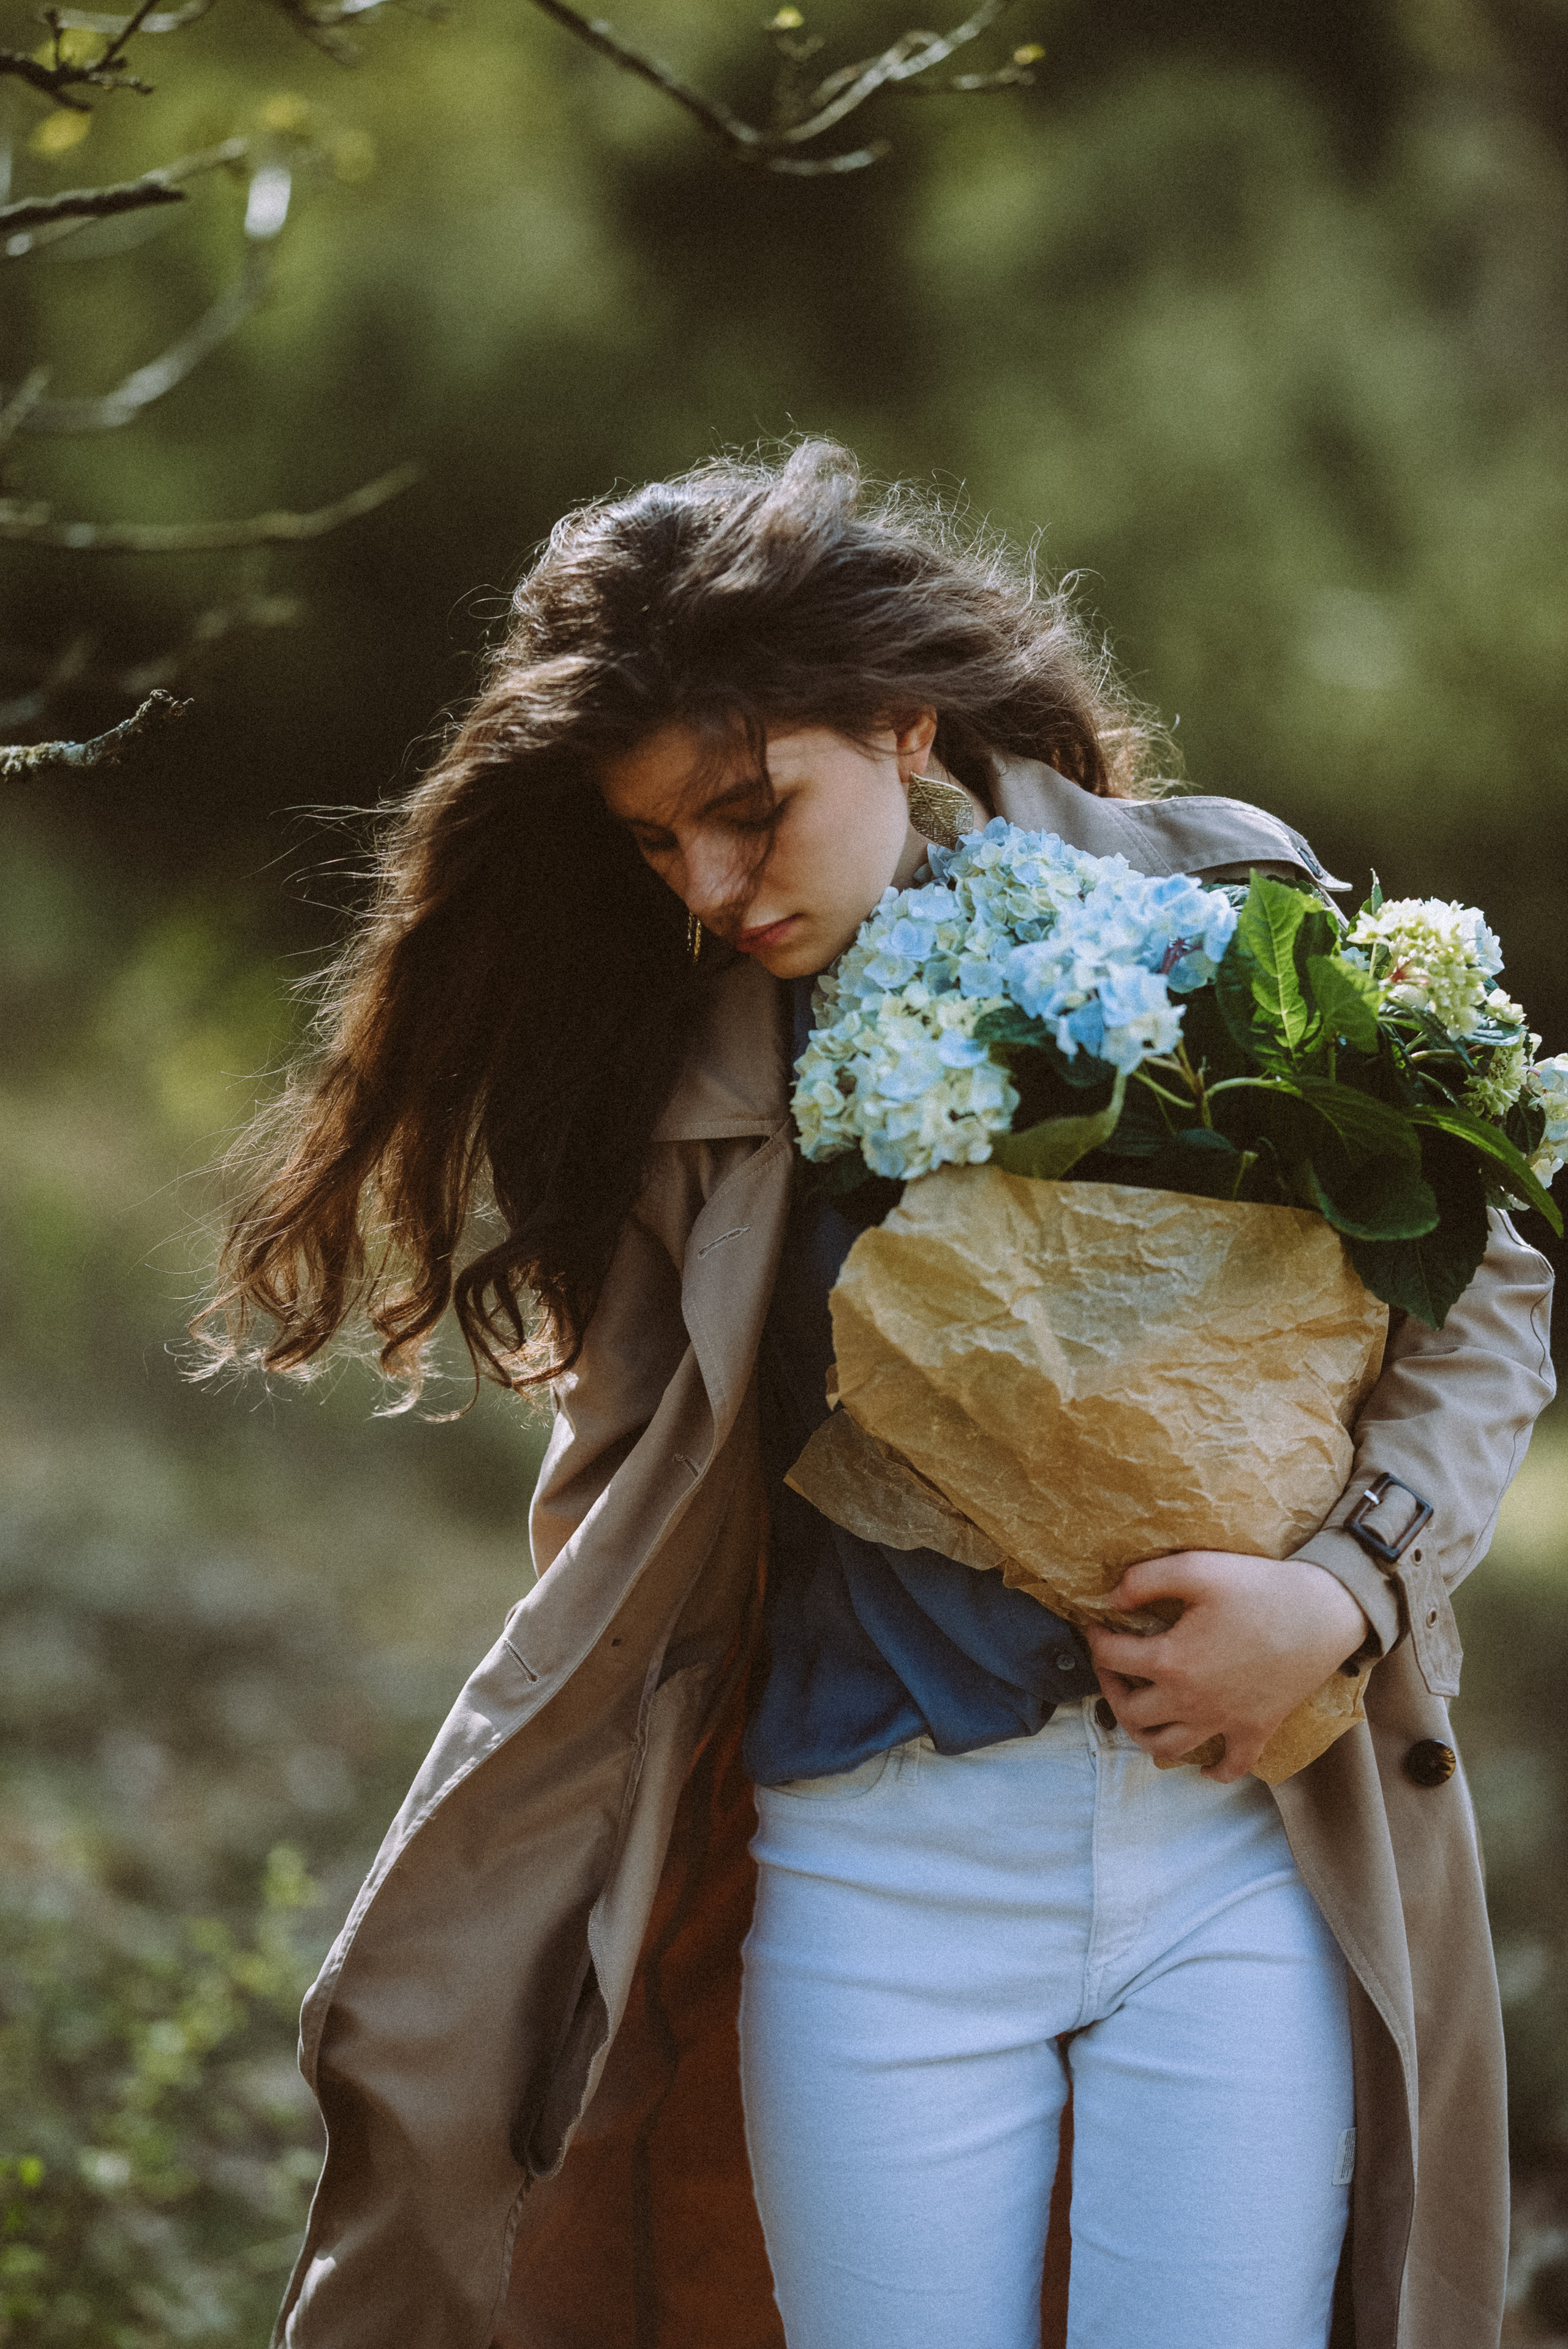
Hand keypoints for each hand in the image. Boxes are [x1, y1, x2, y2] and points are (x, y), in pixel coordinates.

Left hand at [1082, 1550, 1371, 1783]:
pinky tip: (1200, 1761)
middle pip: (1130, 1713)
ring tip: (1141, 1710)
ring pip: (1166, 1749)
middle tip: (1113, 1668)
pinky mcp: (1255, 1731)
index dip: (1097, 1640)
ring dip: (1144, 1734)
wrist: (1324, 1612)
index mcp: (1171, 1661)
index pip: (1112, 1658)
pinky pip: (1228, 1767)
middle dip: (1111, 1689)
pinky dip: (1210, 1770)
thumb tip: (1111, 1599)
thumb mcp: (1196, 1568)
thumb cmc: (1260, 1587)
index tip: (1097, 1627)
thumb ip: (1144, 1580)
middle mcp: (1191, 1701)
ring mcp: (1223, 1722)